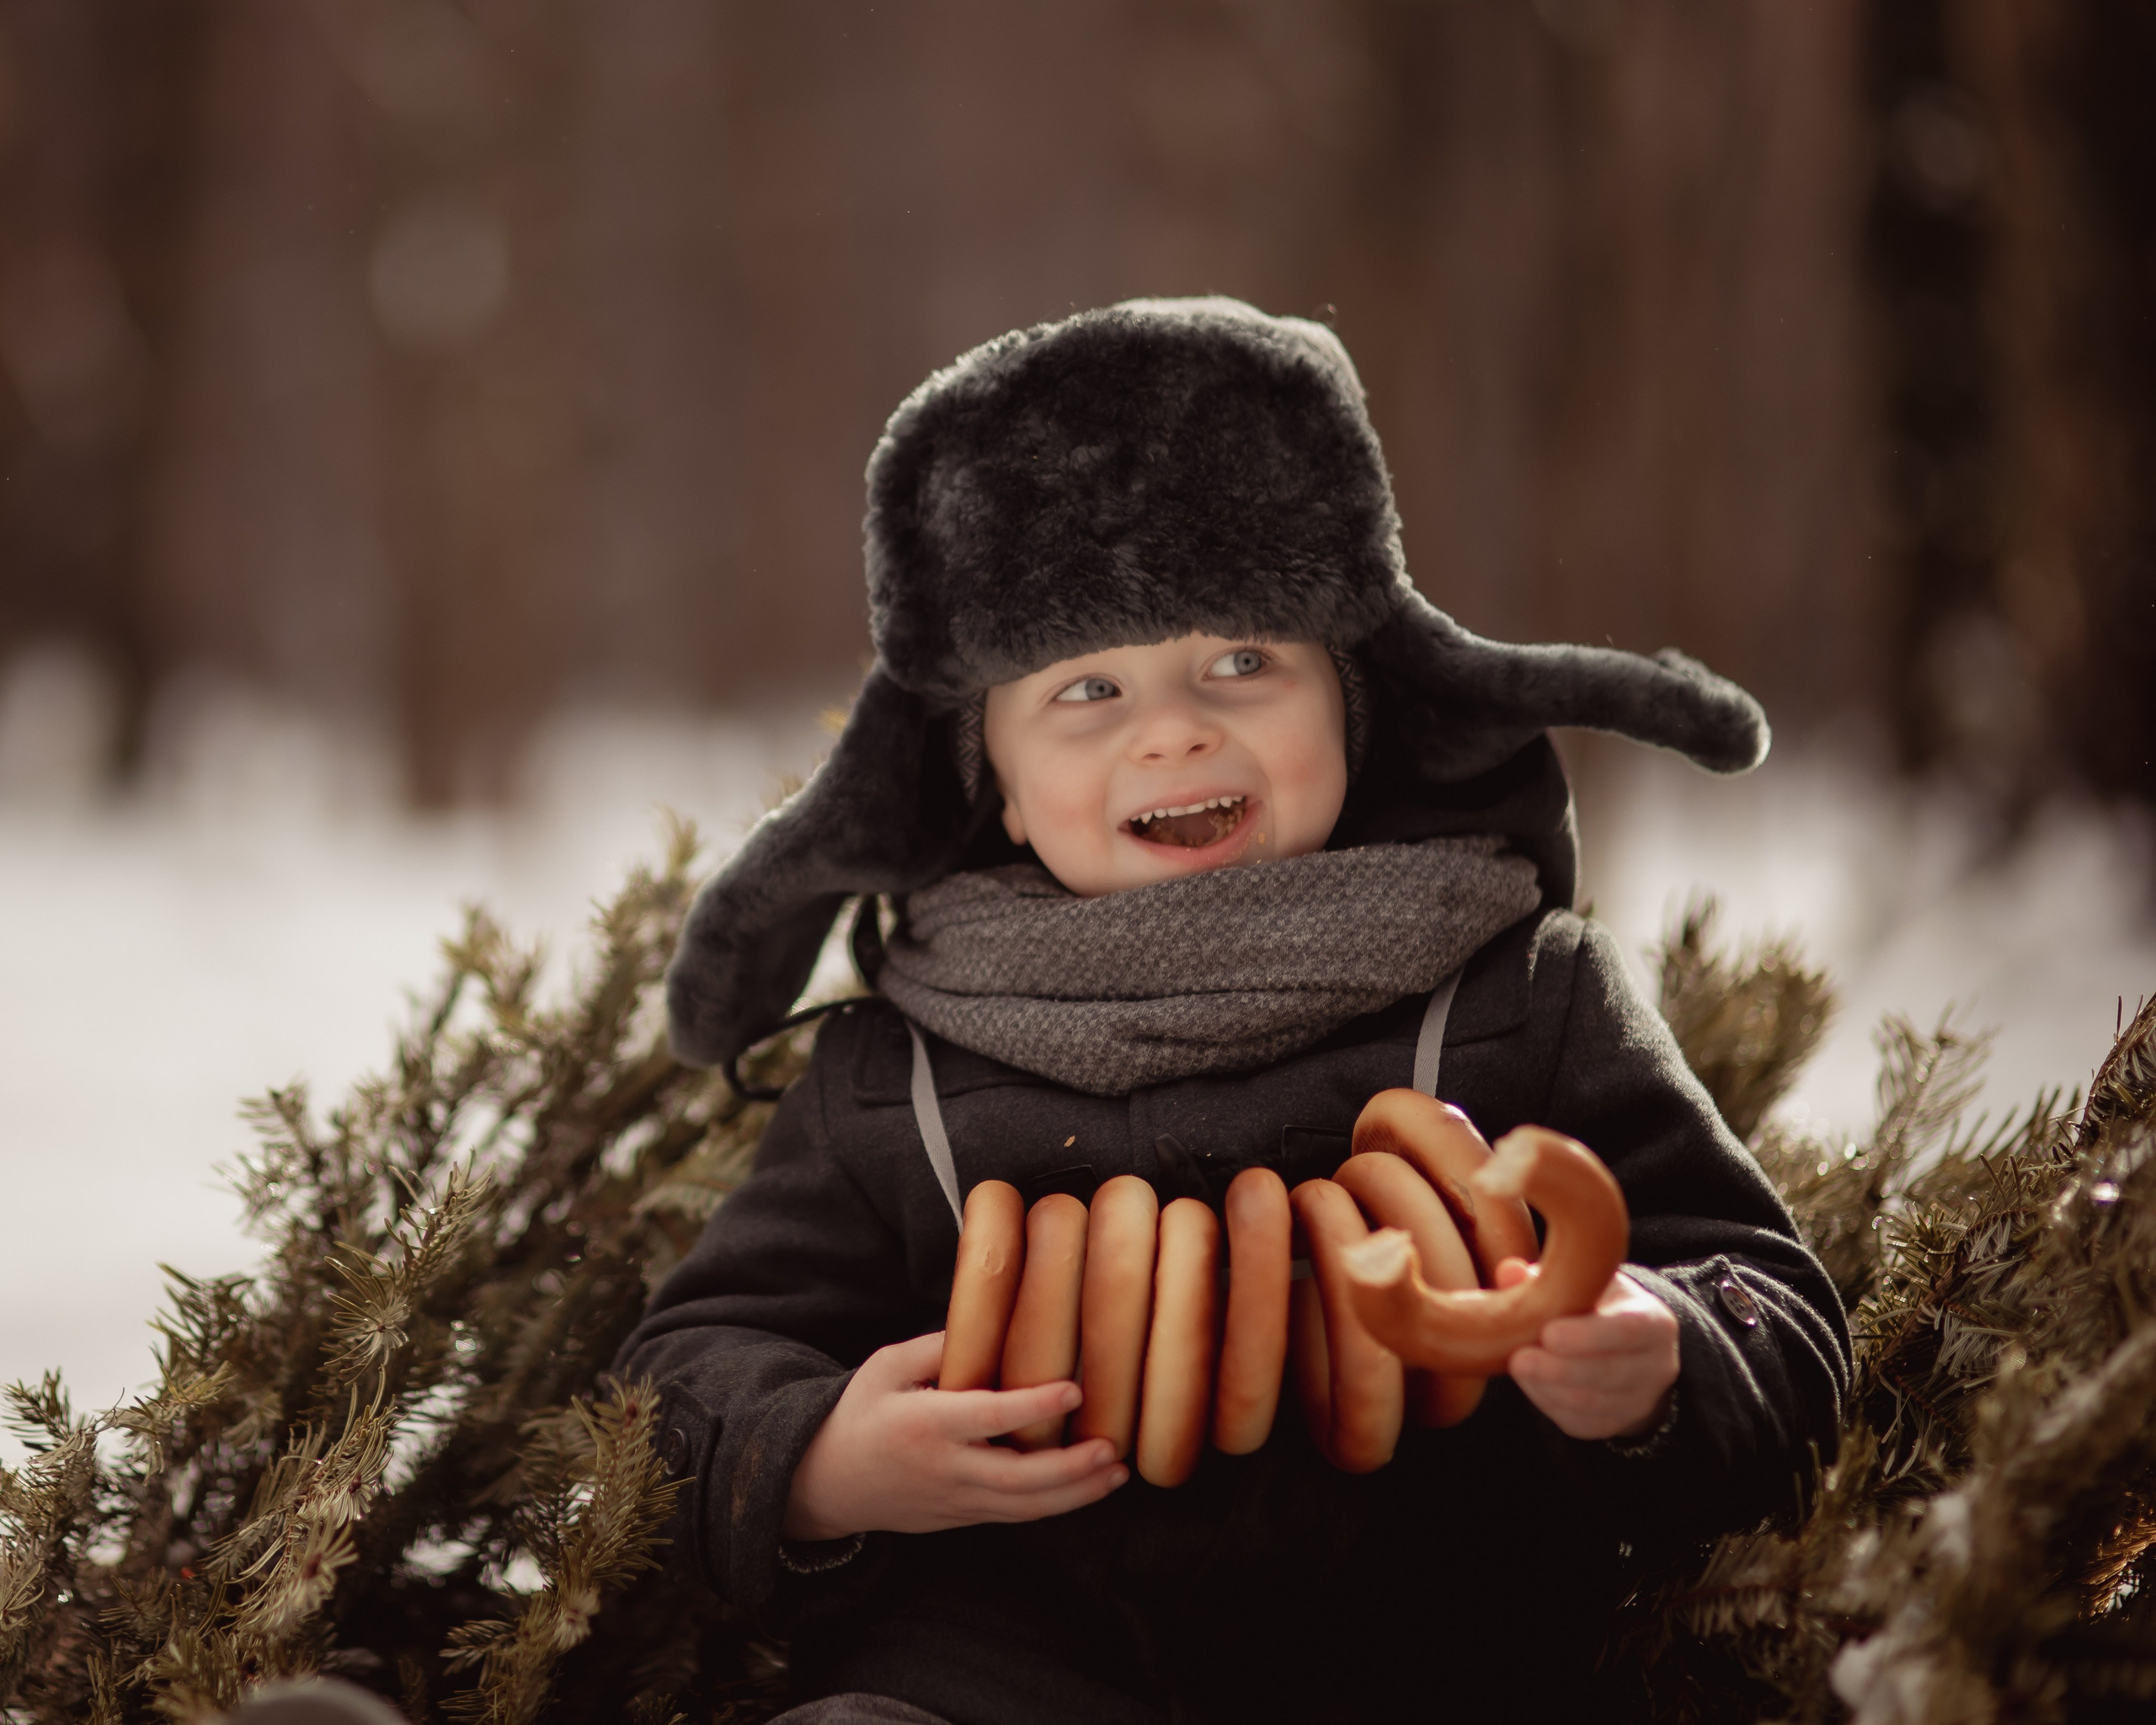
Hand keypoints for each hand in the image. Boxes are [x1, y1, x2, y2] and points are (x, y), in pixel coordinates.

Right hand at [782, 1331, 1129, 1540]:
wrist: (824, 1483)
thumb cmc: (858, 1414)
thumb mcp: (884, 1367)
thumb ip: (936, 1346)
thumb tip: (989, 1320)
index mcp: (924, 1424)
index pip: (987, 1417)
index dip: (1032, 1405)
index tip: (1073, 1388)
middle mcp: (944, 1469)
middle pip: (1017, 1479)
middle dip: (1070, 1469)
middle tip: (1112, 1449)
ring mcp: (954, 1501)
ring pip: (1023, 1507)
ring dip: (1075, 1494)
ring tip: (1116, 1473)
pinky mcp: (961, 1518)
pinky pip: (1014, 1515)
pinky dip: (1053, 1505)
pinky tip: (1086, 1488)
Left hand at [1496, 1260, 1679, 1440]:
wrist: (1625, 1348)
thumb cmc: (1600, 1305)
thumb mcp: (1586, 1283)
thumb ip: (1549, 1277)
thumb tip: (1509, 1271)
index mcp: (1655, 1323)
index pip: (1629, 1331)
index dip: (1589, 1335)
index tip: (1549, 1333)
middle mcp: (1656, 1366)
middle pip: (1610, 1373)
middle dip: (1561, 1369)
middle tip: (1519, 1359)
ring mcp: (1638, 1401)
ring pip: (1593, 1403)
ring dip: (1549, 1387)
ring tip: (1517, 1366)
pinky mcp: (1613, 1424)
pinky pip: (1579, 1421)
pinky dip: (1548, 1402)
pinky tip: (1528, 1381)